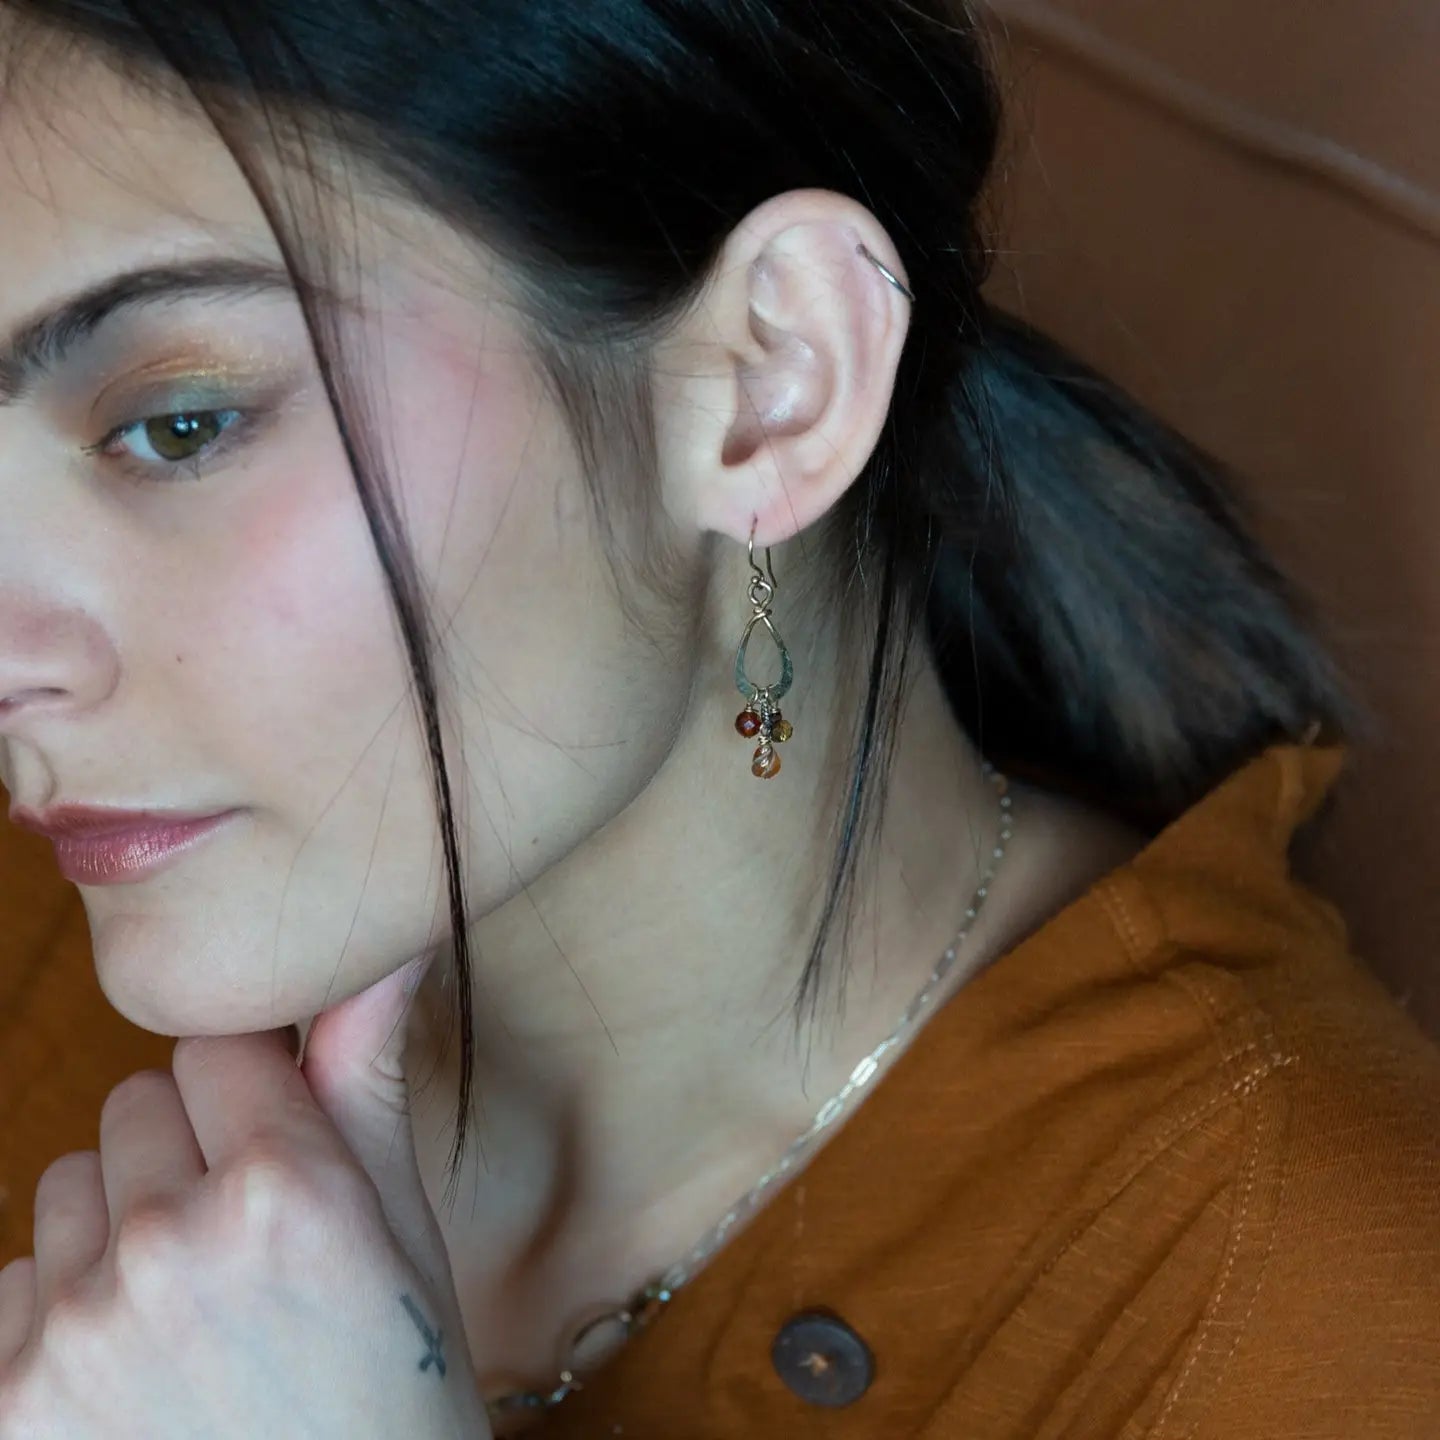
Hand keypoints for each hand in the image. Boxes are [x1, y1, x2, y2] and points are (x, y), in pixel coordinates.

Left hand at [0, 957, 491, 1439]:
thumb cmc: (394, 1390)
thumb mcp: (405, 1234)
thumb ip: (368, 1080)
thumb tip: (388, 949)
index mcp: (283, 1189)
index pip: (213, 1046)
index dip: (252, 1087)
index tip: (279, 1133)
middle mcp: (167, 1244)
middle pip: (134, 1103)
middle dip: (184, 1147)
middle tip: (243, 1235)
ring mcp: (73, 1331)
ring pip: (67, 1187)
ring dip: (117, 1225)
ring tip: (188, 1305)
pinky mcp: (7, 1403)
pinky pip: (13, 1287)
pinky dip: (60, 1312)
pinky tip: (131, 1369)